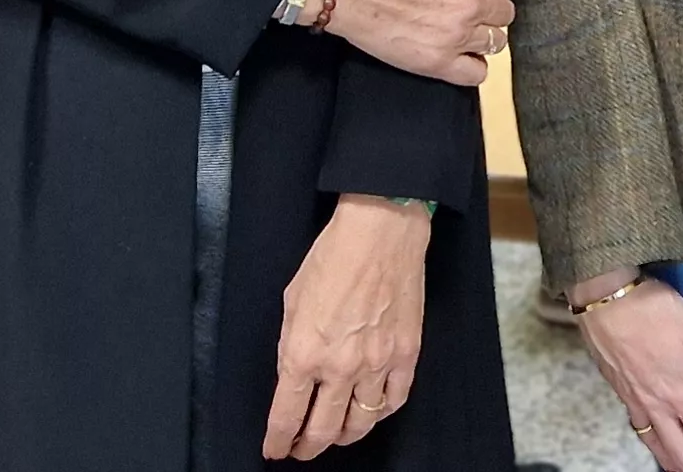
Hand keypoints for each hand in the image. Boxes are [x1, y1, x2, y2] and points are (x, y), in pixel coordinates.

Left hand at [263, 196, 431, 458]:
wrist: (381, 233)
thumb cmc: (333, 257)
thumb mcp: (292, 301)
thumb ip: (291, 344)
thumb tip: (294, 374)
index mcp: (304, 353)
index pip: (286, 415)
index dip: (278, 440)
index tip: (275, 448)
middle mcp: (340, 367)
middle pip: (323, 430)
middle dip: (307, 447)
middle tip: (301, 450)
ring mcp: (377, 364)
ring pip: (361, 423)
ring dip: (344, 436)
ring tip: (335, 436)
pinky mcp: (406, 355)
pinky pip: (394, 400)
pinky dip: (380, 414)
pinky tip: (371, 412)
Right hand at [328, 0, 518, 84]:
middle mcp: (472, 2)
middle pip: (506, 12)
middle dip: (490, 5)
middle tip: (463, 1)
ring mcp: (456, 36)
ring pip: (496, 42)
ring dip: (482, 33)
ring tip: (459, 25)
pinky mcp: (436, 62)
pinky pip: (477, 74)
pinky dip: (472, 65)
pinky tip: (458, 53)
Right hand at [574, 275, 682, 471]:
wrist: (601, 297)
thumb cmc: (652, 310)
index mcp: (682, 395)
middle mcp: (658, 407)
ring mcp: (636, 402)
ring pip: (660, 449)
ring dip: (679, 466)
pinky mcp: (621, 391)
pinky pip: (642, 433)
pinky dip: (657, 448)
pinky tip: (661, 441)